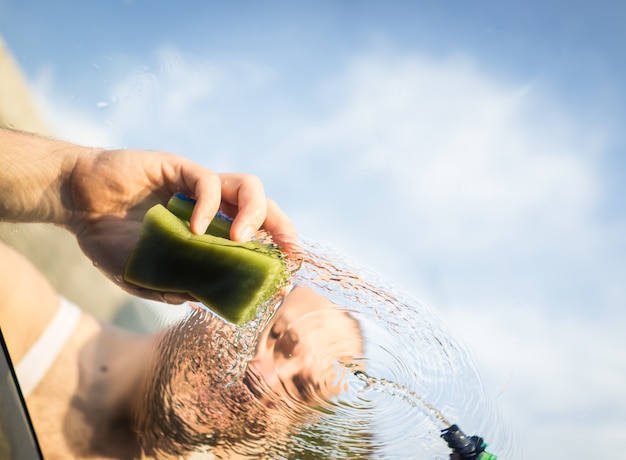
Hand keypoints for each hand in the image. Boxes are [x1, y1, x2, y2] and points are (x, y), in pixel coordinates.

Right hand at [68, 148, 296, 301]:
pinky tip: (196, 229)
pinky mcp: (179, 167)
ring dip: (253, 213)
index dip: (275, 250)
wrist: (78, 204)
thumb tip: (207, 301)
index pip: (255, 235)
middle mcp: (211, 206)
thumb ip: (175, 285)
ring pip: (246, 186)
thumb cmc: (112, 239)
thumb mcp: (146, 273)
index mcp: (209, 230)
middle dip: (282, 227)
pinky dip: (208, 205)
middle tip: (288, 252)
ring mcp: (197, 185)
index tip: (288, 273)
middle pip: (263, 207)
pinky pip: (207, 181)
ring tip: (240, 239)